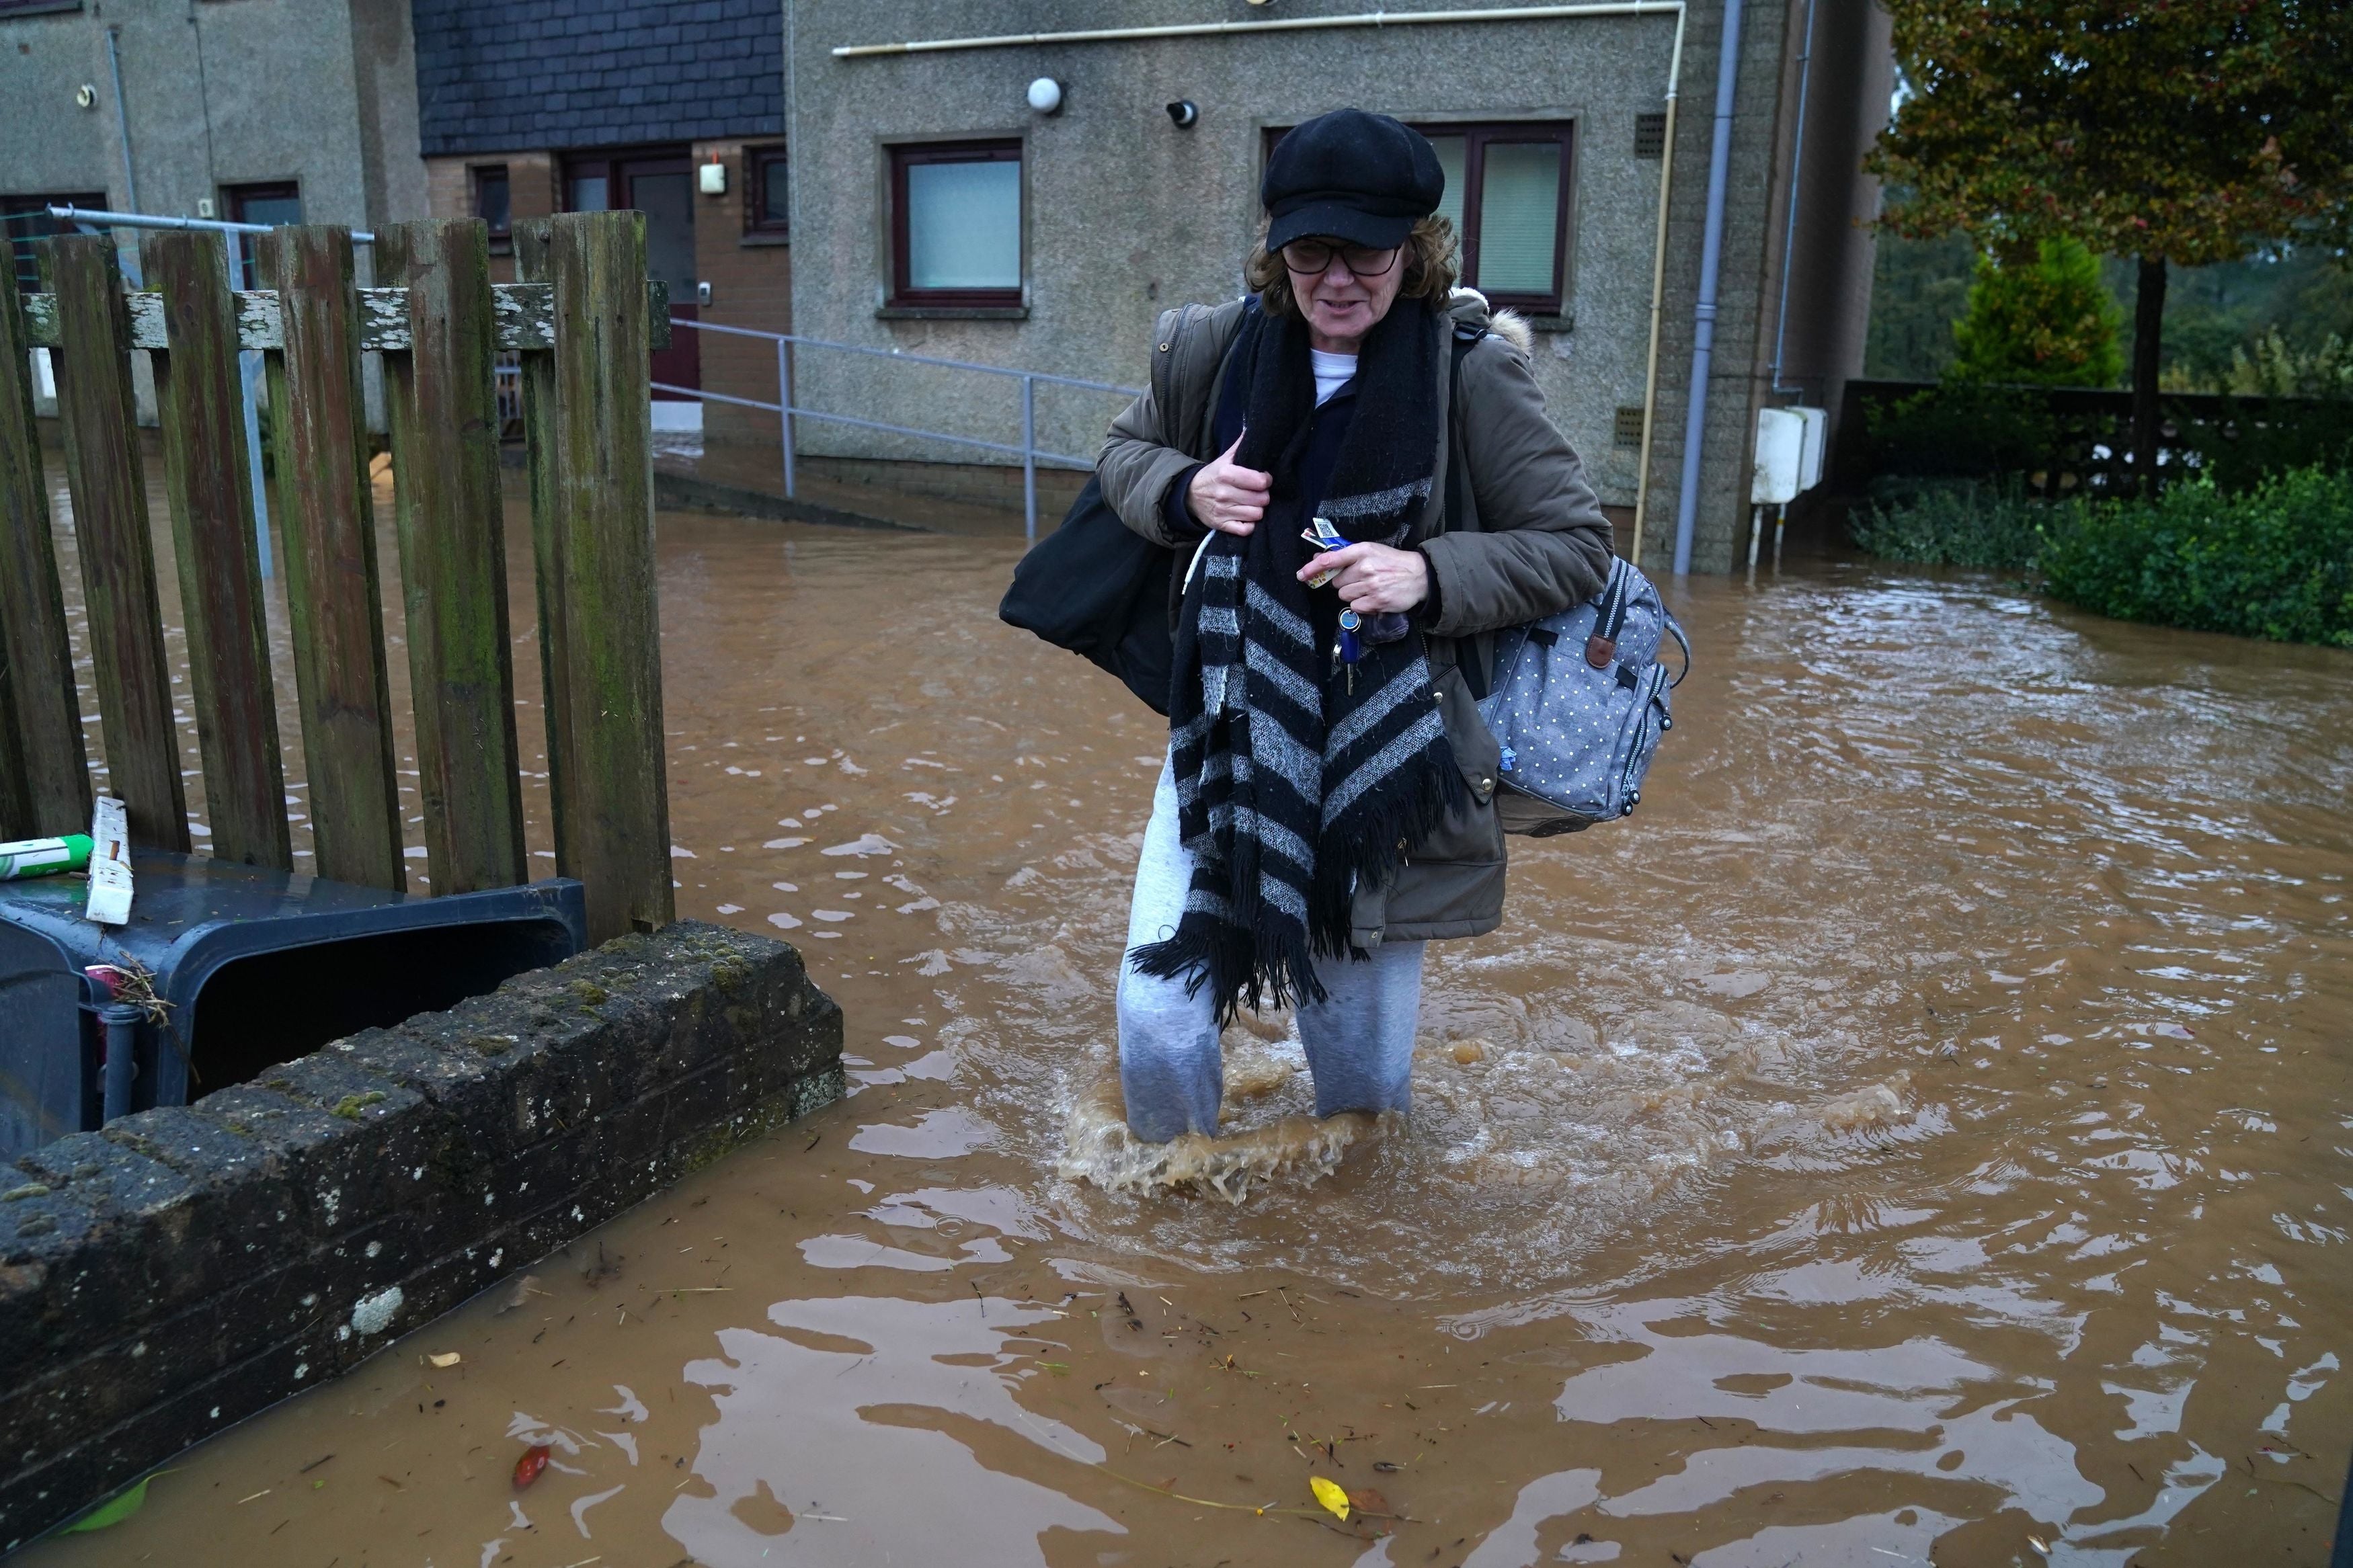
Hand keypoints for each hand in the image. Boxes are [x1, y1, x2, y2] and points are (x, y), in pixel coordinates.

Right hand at [1186, 435, 1271, 535]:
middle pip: (1262, 499)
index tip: (1263, 478)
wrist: (1189, 495)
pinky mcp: (1221, 525)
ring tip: (1252, 503)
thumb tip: (1253, 428)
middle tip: (1258, 492)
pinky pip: (1246, 530)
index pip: (1260, 481)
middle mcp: (1224, 493)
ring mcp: (1222, 511)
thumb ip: (1240, 446)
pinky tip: (1246, 516)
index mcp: (1226, 474)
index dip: (1266, 480)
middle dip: (1264, 495)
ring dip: (1258, 509)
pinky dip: (1249, 525)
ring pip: (1257, 514)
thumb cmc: (1213, 475)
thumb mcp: (1224, 458)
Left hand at [1296, 541, 1428, 612]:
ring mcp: (1370, 586)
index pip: (1330, 559)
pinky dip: (1361, 604)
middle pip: (1336, 582)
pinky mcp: (1376, 602)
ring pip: (1344, 595)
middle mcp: (1365, 568)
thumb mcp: (1371, 550)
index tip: (1301, 574)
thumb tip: (1319, 559)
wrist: (1418, 575)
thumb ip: (1346, 555)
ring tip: (1368, 588)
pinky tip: (1373, 597)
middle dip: (1344, 582)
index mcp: (1362, 551)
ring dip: (1352, 594)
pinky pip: (1354, 607)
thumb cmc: (1392, 562)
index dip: (1312, 568)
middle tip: (1359, 579)